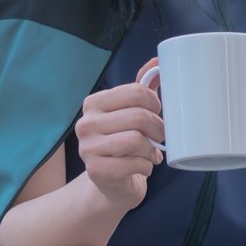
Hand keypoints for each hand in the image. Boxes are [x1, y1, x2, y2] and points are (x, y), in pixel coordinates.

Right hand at [75, 58, 164, 211]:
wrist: (111, 184)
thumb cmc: (124, 143)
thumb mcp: (131, 112)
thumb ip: (142, 88)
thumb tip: (158, 62)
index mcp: (94, 103)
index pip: (134, 92)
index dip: (155, 102)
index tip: (158, 112)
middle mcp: (85, 123)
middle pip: (138, 116)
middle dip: (158, 128)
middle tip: (160, 136)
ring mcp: (88, 148)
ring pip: (137, 140)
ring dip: (151, 149)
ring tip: (150, 152)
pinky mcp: (96, 171)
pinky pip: (135, 164)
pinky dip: (146, 166)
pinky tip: (142, 166)